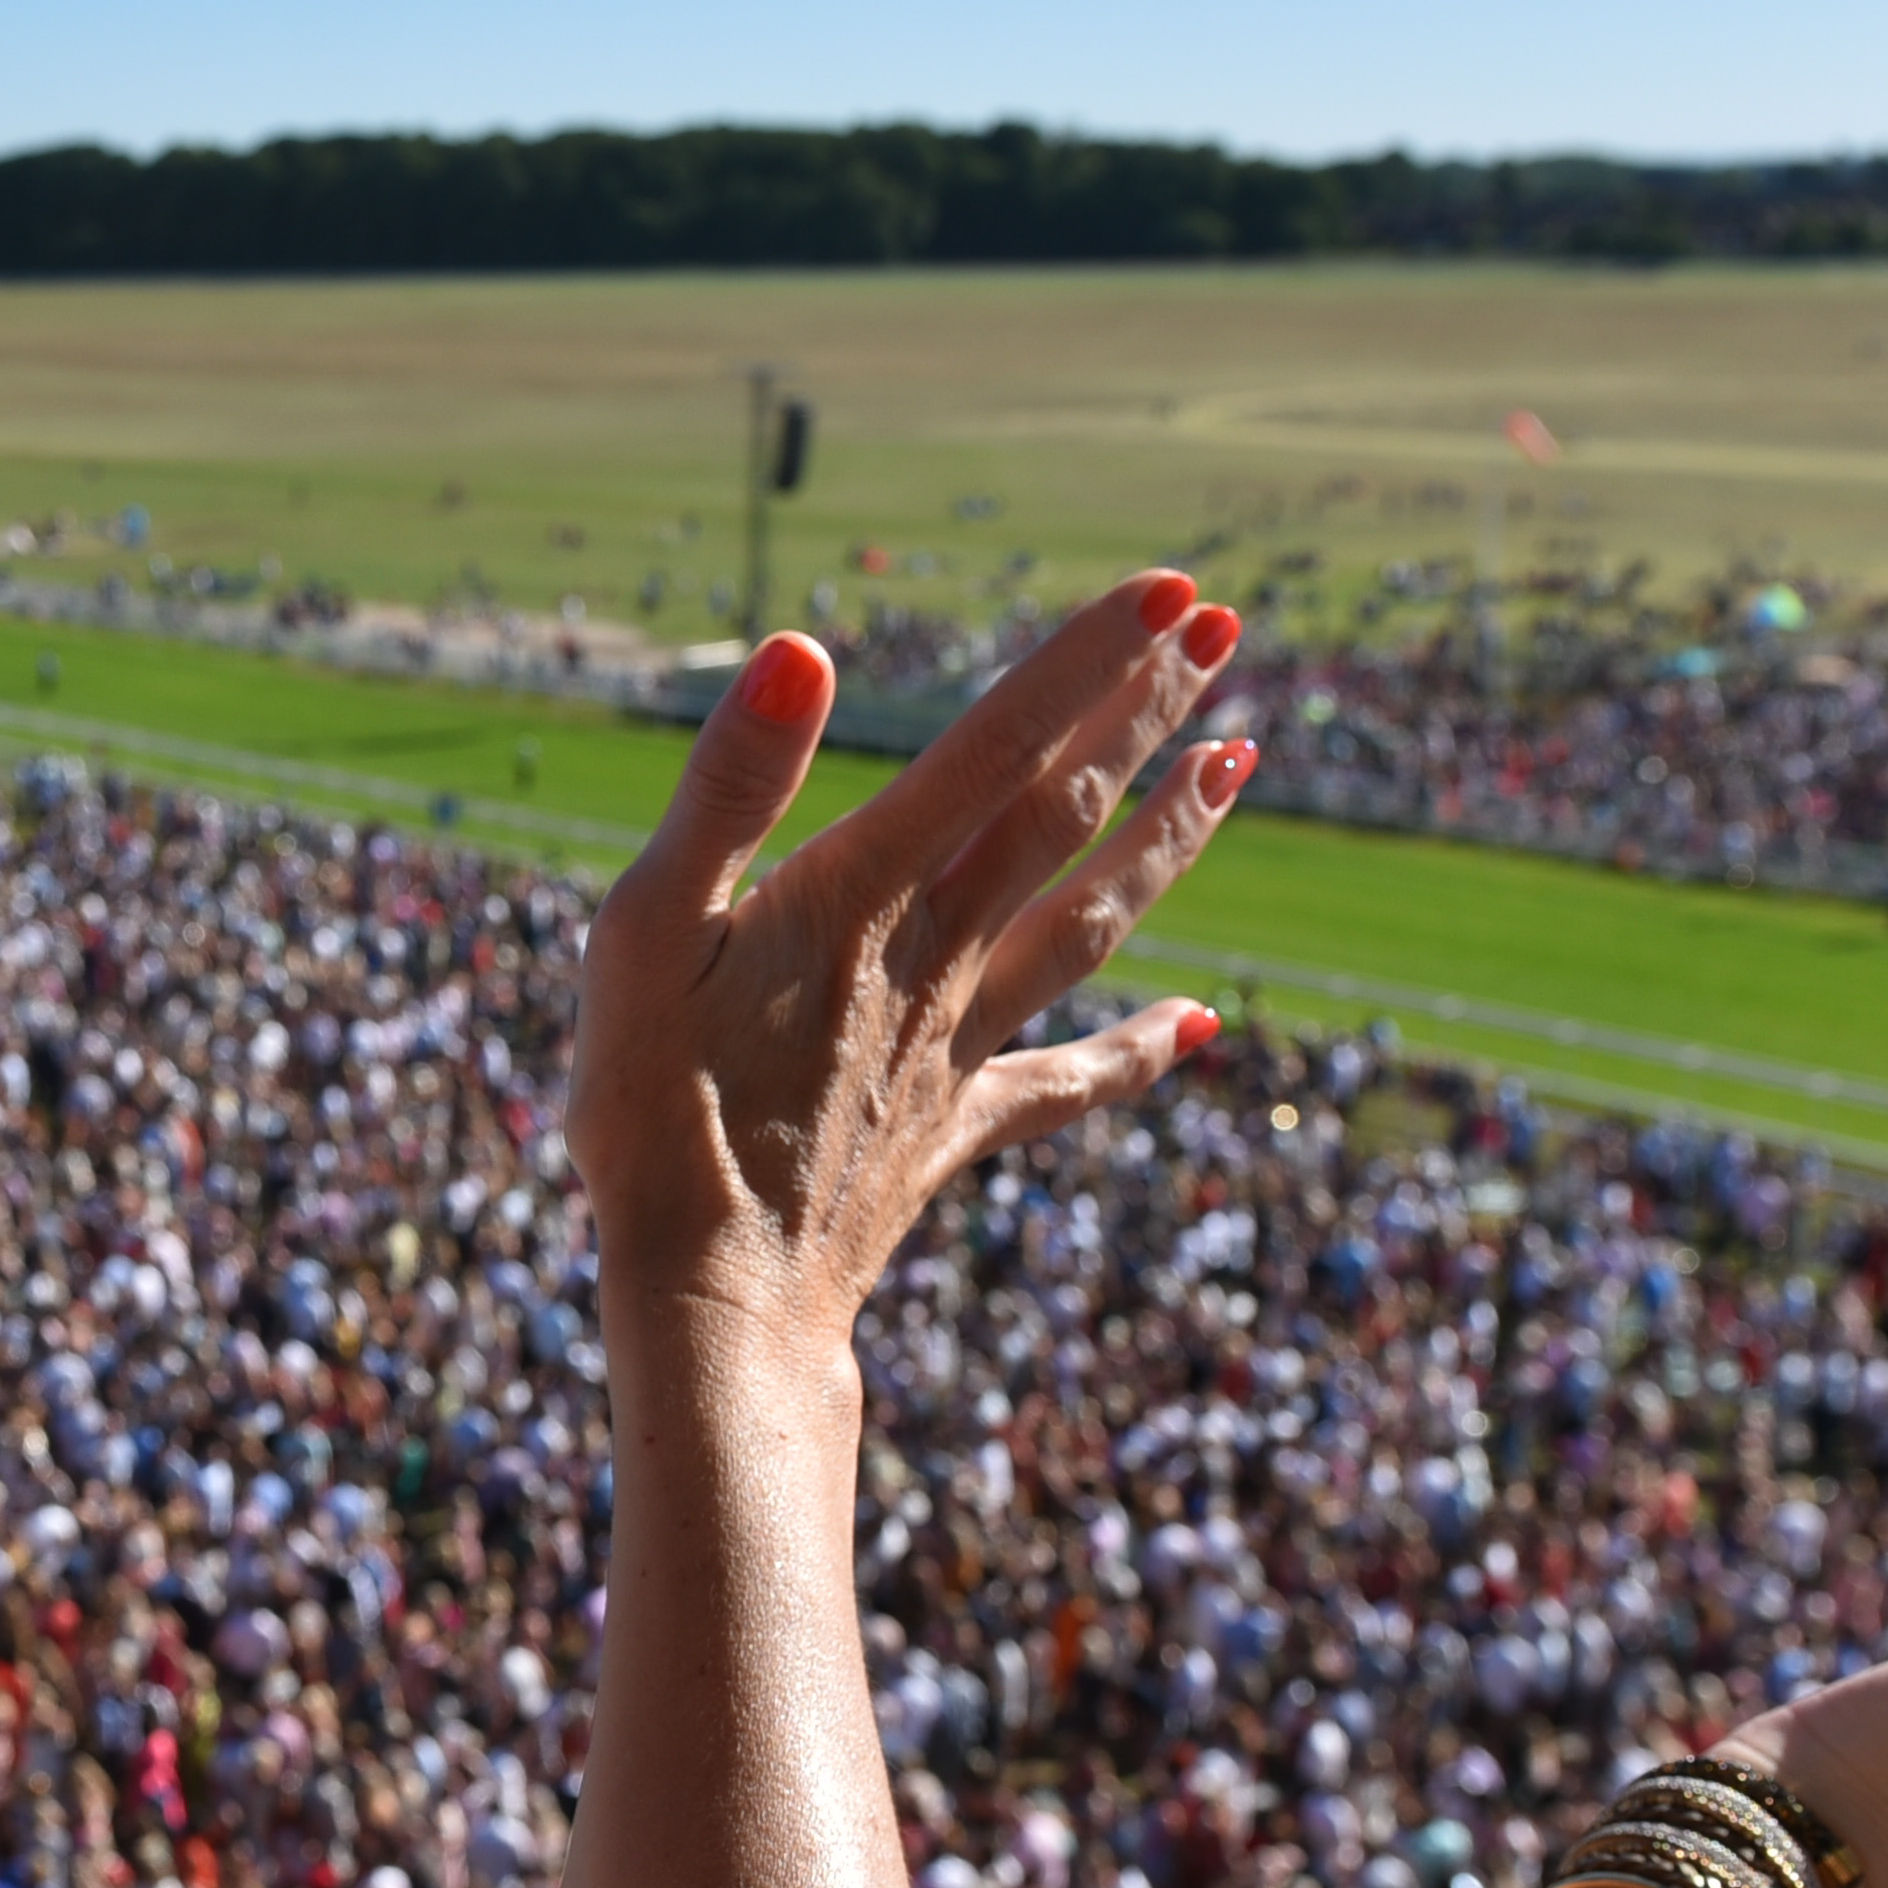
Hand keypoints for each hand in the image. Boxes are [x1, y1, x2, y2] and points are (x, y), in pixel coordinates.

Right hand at [568, 573, 1253, 1368]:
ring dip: (1170, 840)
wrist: (715, 1296)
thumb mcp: (645, 930)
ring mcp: (959, 1044)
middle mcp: (936, 956)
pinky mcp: (956, 1126)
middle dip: (1147, 715)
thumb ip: (728, 786)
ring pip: (1090, 922)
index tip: (1171, 591)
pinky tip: (1200, 1027)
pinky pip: (1065, 1082)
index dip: (1086, 665)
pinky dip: (1137, 1053)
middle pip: (1063, 814)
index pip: (998, 748)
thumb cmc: (656, 1109)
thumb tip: (800, 650)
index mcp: (864, 891)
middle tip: (1224, 628)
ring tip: (1242, 766)